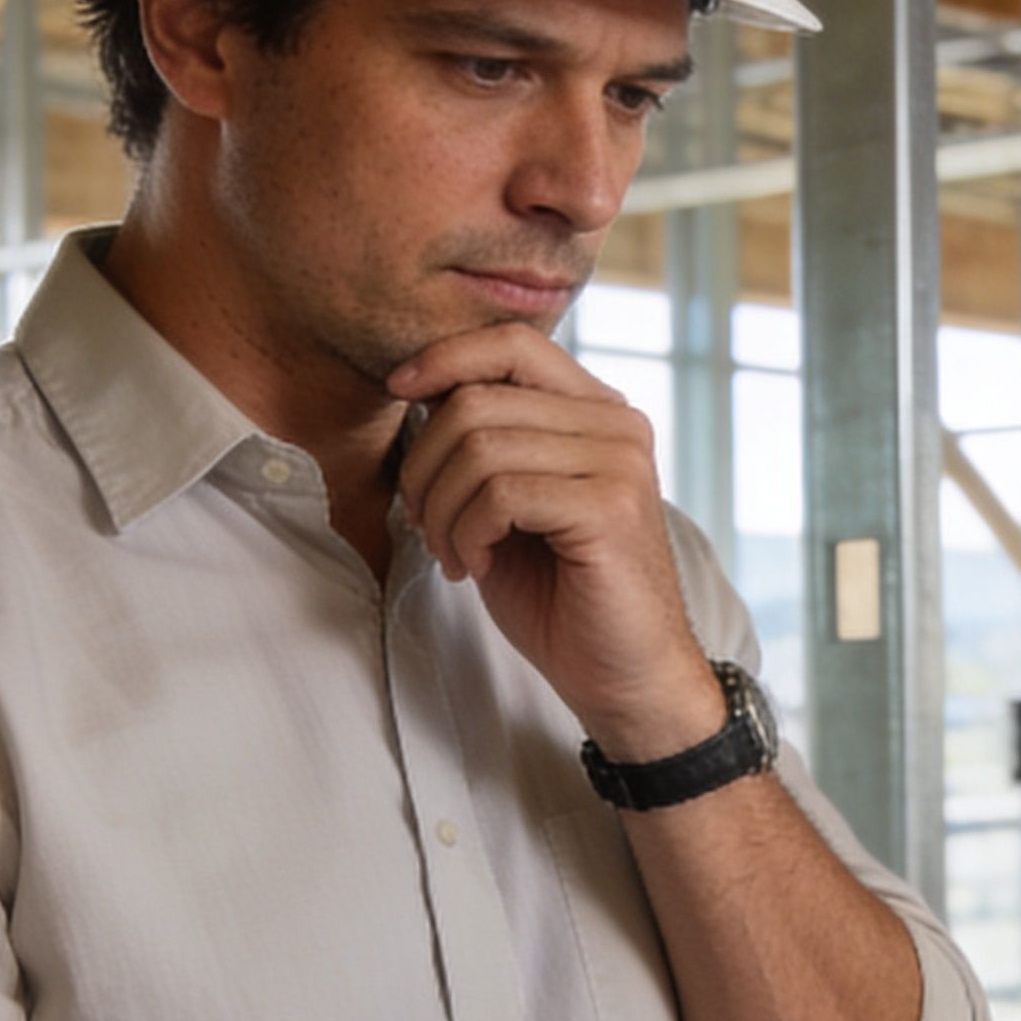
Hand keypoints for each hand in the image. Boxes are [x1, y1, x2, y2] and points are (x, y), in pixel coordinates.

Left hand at [389, 326, 719, 757]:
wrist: (623, 678)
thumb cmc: (561, 596)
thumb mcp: (509, 504)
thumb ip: (484, 442)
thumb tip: (420, 388)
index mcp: (596, 412)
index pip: (513, 341)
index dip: (445, 357)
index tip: (397, 391)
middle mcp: (617, 425)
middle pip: (478, 398)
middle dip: (424, 465)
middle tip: (423, 522)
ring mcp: (619, 462)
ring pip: (481, 445)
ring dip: (441, 509)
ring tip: (452, 553)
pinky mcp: (610, 506)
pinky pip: (501, 493)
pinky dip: (467, 533)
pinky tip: (474, 566)